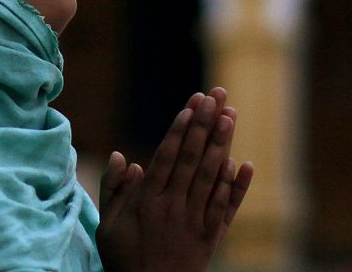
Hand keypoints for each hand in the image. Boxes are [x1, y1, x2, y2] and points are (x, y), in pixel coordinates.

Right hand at [96, 91, 252, 271]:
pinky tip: (243, 163)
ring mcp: (195, 223)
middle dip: (204, 125)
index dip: (180, 130)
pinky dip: (236, 186)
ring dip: (222, 144)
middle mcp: (173, 208)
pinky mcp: (211, 237)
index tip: (191, 105)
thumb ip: (113, 189)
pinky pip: (226, 208)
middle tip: (215, 96)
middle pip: (192, 160)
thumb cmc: (124, 259)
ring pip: (211, 177)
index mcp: (147, 203)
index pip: (167, 158)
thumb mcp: (107, 226)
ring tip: (230, 116)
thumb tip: (123, 156)